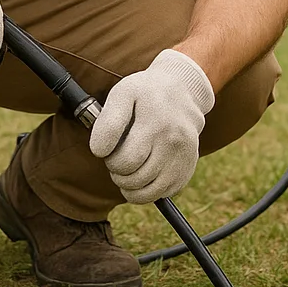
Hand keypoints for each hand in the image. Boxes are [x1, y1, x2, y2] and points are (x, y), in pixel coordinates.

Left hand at [87, 49, 214, 203]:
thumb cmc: (146, 93)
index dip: (107, 157)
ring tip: (127, 166)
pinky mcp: (187, 169)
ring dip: (128, 184)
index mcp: (155, 123)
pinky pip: (160, 194)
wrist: (183, 92)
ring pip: (146, 192)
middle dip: (117, 171)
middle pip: (133, 177)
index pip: (123, 161)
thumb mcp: (123, 92)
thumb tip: (100, 151)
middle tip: (117, 155)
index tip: (106, 146)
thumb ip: (107, 121)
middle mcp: (173, 142)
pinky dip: (145, 191)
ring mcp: (183, 158)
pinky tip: (141, 173)